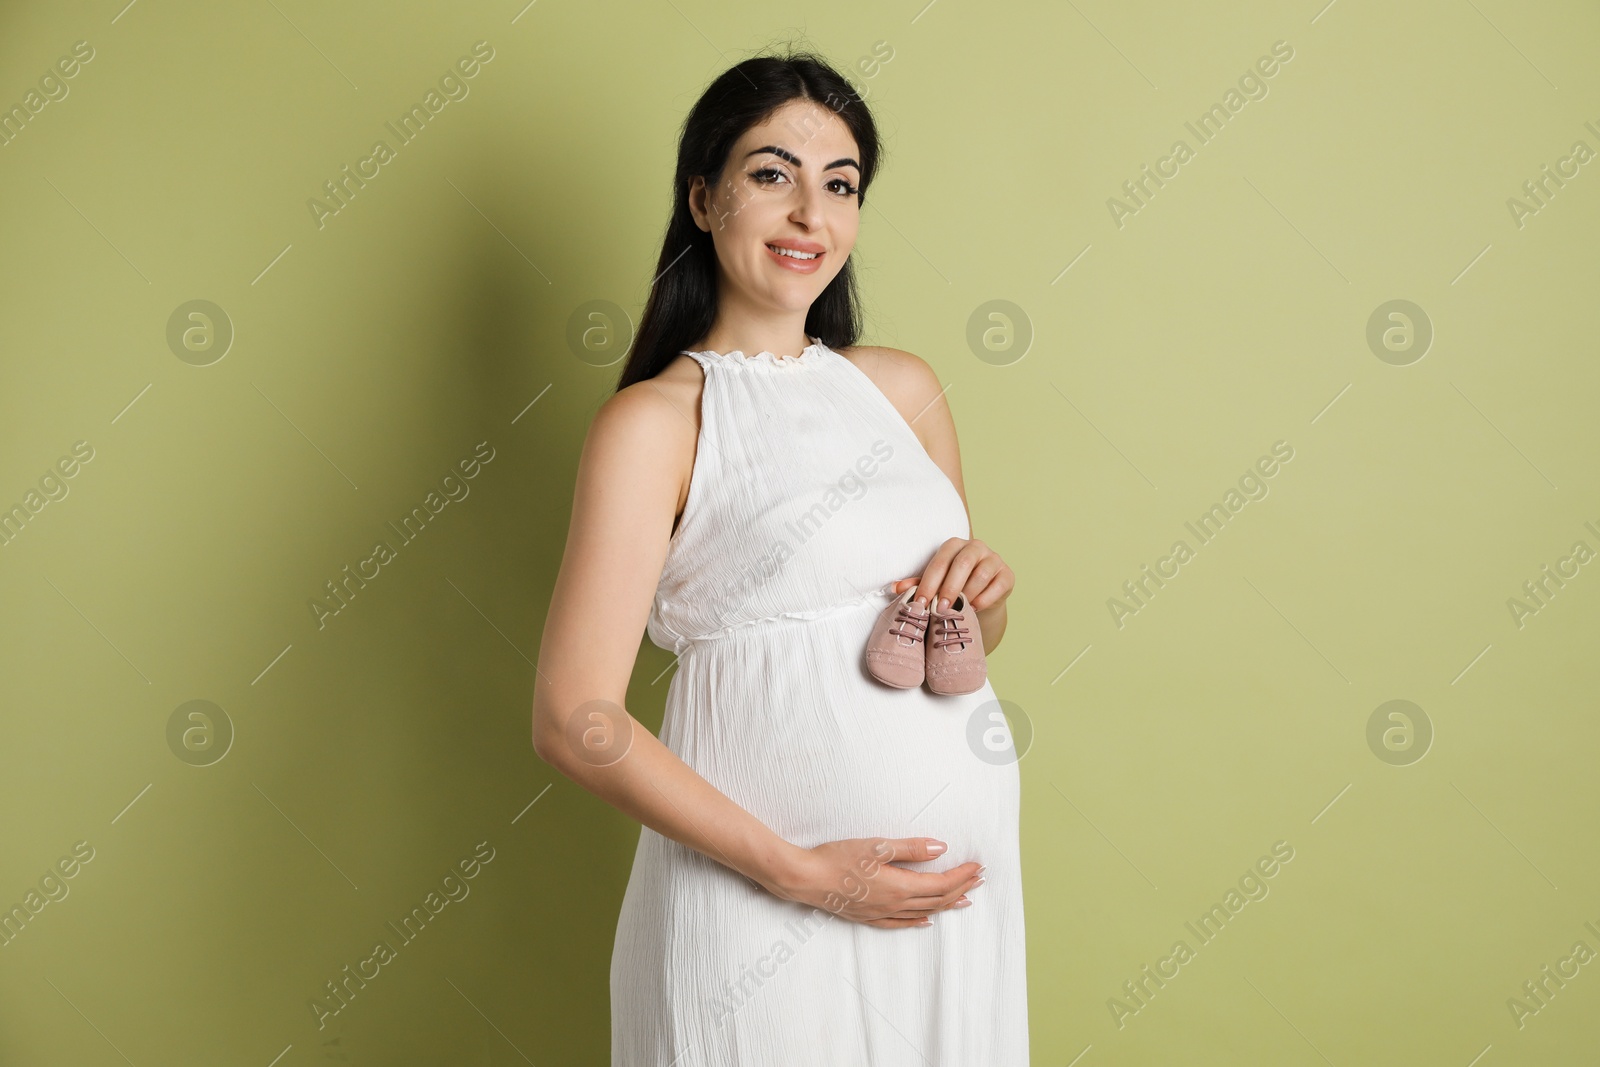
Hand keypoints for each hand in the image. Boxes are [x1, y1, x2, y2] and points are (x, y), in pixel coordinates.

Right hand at [762, 837, 983, 928]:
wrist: (806, 879)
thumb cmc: (838, 858)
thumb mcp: (877, 846)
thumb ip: (911, 848)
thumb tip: (942, 847)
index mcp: (900, 886)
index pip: (941, 883)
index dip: (962, 875)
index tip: (978, 866)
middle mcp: (895, 904)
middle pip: (937, 899)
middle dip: (961, 888)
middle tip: (979, 879)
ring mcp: (881, 913)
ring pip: (923, 912)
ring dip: (946, 905)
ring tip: (965, 900)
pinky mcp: (868, 917)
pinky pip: (901, 924)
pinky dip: (918, 922)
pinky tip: (926, 921)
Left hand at [891, 537, 1013, 613]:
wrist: (981, 598)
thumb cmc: (953, 587)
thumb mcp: (935, 584)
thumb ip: (918, 584)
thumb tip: (895, 588)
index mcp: (954, 545)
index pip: (940, 561)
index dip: (929, 582)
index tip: (921, 603)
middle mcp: (976, 547)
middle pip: (963, 563)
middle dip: (949, 588)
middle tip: (940, 609)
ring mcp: (994, 559)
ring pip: (981, 574)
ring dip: (968, 594)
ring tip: (957, 611)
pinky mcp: (1007, 575)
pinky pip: (997, 585)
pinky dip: (985, 599)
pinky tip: (974, 609)